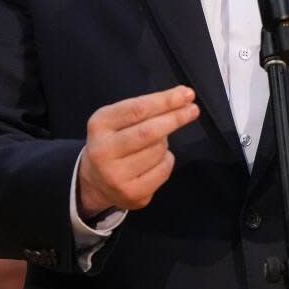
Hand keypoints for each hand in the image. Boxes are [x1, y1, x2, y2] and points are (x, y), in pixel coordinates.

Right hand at [77, 85, 199, 218]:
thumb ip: (145, 108)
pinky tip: (156, 160)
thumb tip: (182, 97)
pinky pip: (163, 170)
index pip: (138, 109)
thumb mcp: (117, 119)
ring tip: (155, 144)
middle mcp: (103, 151)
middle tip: (193, 110)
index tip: (186, 94)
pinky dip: (167, 160)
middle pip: (149, 132)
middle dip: (175, 118)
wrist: (95, 180)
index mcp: (99, 125)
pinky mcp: (132, 194)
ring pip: (159, 150)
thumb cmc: (114, 141)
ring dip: (166, 143)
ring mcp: (116, 176)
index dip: (165, 101)